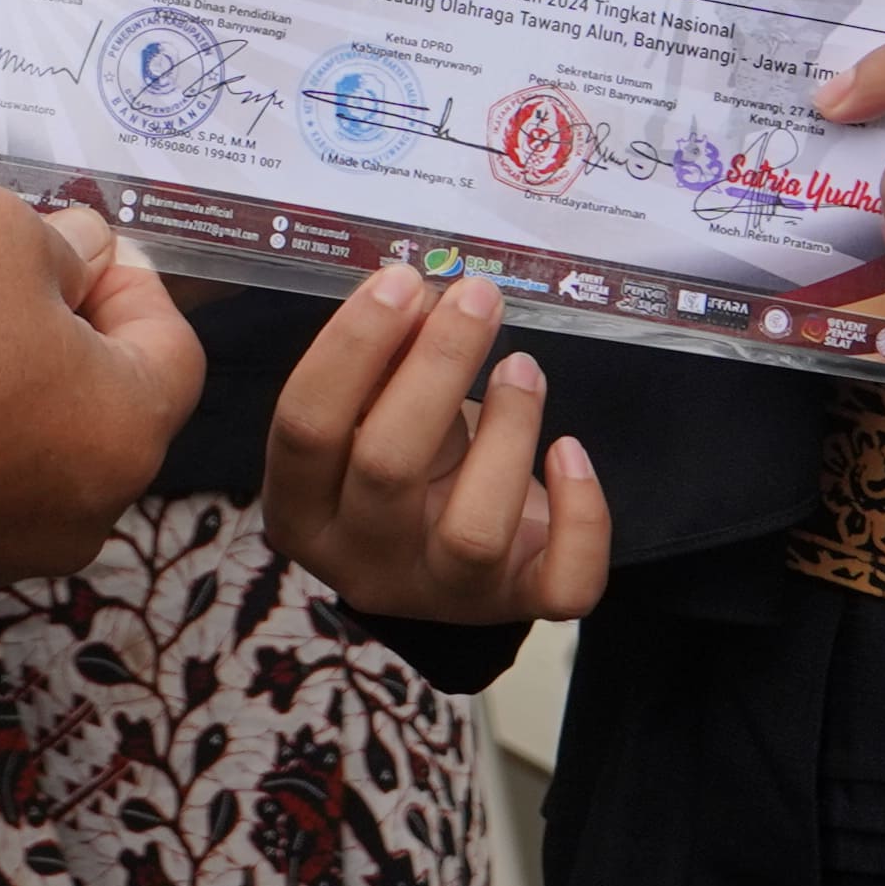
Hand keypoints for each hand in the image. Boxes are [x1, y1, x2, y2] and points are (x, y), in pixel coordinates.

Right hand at [0, 189, 204, 600]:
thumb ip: (63, 239)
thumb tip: (82, 256)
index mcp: (127, 434)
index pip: (174, 348)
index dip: (133, 280)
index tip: (81, 239)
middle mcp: (86, 517)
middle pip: (101, 407)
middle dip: (62, 336)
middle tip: (0, 278)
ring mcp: (2, 560)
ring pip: (28, 456)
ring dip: (0, 394)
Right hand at [264, 261, 611, 623]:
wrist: (456, 546)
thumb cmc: (406, 456)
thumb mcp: (375, 411)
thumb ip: (384, 360)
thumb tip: (420, 295)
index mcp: (302, 508)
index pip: (306, 426)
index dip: (351, 347)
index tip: (401, 280)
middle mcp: (363, 562)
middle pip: (388, 468)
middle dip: (438, 367)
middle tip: (476, 297)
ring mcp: (443, 594)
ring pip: (475, 530)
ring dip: (508, 431)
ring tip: (523, 367)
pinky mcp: (519, 605)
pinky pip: (562, 583)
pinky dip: (581, 515)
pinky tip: (570, 449)